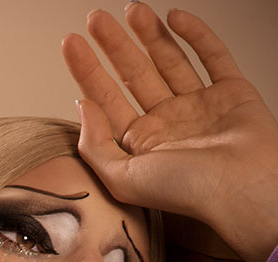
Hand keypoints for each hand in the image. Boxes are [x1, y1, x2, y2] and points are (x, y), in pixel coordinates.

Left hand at [62, 5, 277, 261]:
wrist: (241, 187)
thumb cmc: (186, 192)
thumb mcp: (122, 179)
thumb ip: (95, 147)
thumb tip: (84, 107)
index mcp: (142, 147)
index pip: (108, 101)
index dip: (88, 71)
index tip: (71, 44)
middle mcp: (169, 126)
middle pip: (135, 76)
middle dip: (114, 46)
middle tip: (95, 19)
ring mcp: (199, 107)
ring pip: (170, 61)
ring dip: (150, 34)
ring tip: (130, 9)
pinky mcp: (231, 92)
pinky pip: (213, 56)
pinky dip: (196, 34)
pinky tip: (174, 17)